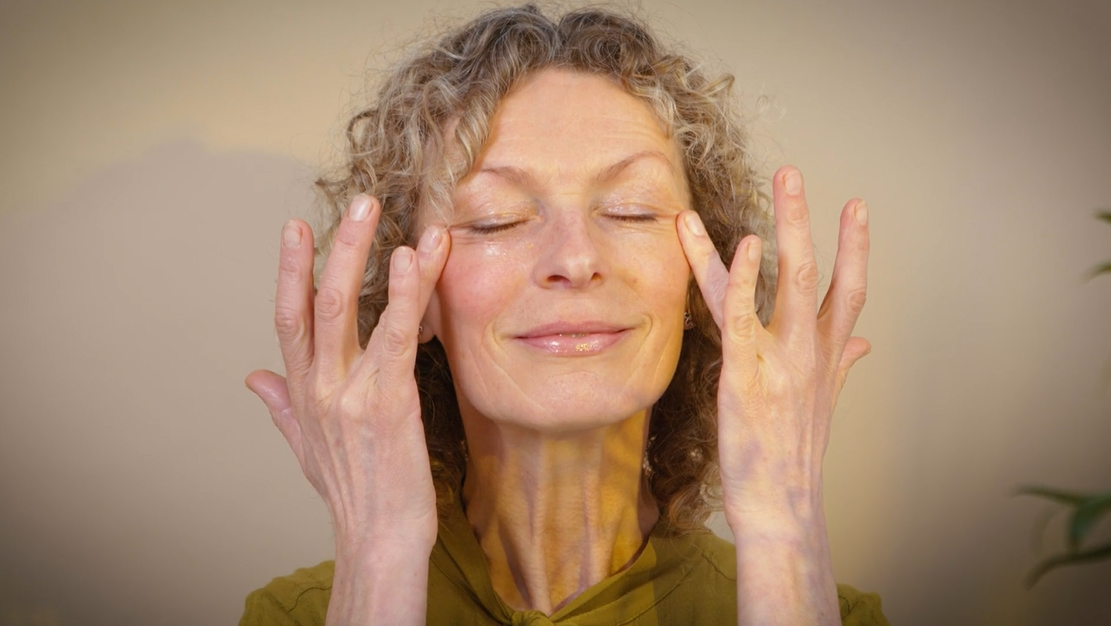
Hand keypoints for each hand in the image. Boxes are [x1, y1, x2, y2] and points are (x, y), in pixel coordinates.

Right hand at [244, 194, 449, 551]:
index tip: (295, 228)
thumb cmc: (352, 492)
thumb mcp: (306, 446)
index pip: (288, 319)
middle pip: (317, 302)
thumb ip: (281, 406)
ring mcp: (348, 391)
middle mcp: (319, 385)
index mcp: (303, 391)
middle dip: (334, 246)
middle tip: (359, 202)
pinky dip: (404, 294)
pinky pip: (395, 336)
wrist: (378, 539)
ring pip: (349, 308)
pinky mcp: (387, 400)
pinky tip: (412, 259)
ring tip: (380, 212)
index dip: (288, 271)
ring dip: (365, 254)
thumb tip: (252, 377)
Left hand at [677, 166, 869, 525]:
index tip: (856, 206)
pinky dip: (743, 277)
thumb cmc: (794, 455)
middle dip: (804, 220)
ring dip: (778, 228)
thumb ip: (842, 365)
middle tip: (793, 173)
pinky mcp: (745, 374)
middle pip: (815, 273)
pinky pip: (742, 316)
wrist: (782, 507)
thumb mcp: (824, 402)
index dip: (854, 246)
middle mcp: (809, 352)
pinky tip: (743, 244)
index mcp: (826, 356)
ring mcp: (780, 360)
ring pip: (783, 282)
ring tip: (770, 185)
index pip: (848, 290)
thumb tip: (864, 344)